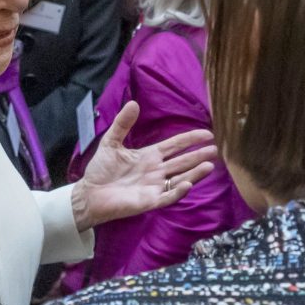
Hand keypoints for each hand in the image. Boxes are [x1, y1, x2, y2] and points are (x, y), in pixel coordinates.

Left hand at [71, 101, 219, 231]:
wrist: (90, 193)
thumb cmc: (101, 170)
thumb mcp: (111, 143)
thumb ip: (122, 124)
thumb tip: (133, 103)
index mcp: (149, 156)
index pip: (174, 146)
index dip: (190, 140)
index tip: (207, 133)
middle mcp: (156, 171)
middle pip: (182, 162)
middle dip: (198, 156)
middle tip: (215, 150)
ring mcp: (155, 187)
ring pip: (181, 179)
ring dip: (195, 173)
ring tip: (209, 165)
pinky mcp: (149, 201)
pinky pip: (167, 196)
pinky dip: (177, 191)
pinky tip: (186, 184)